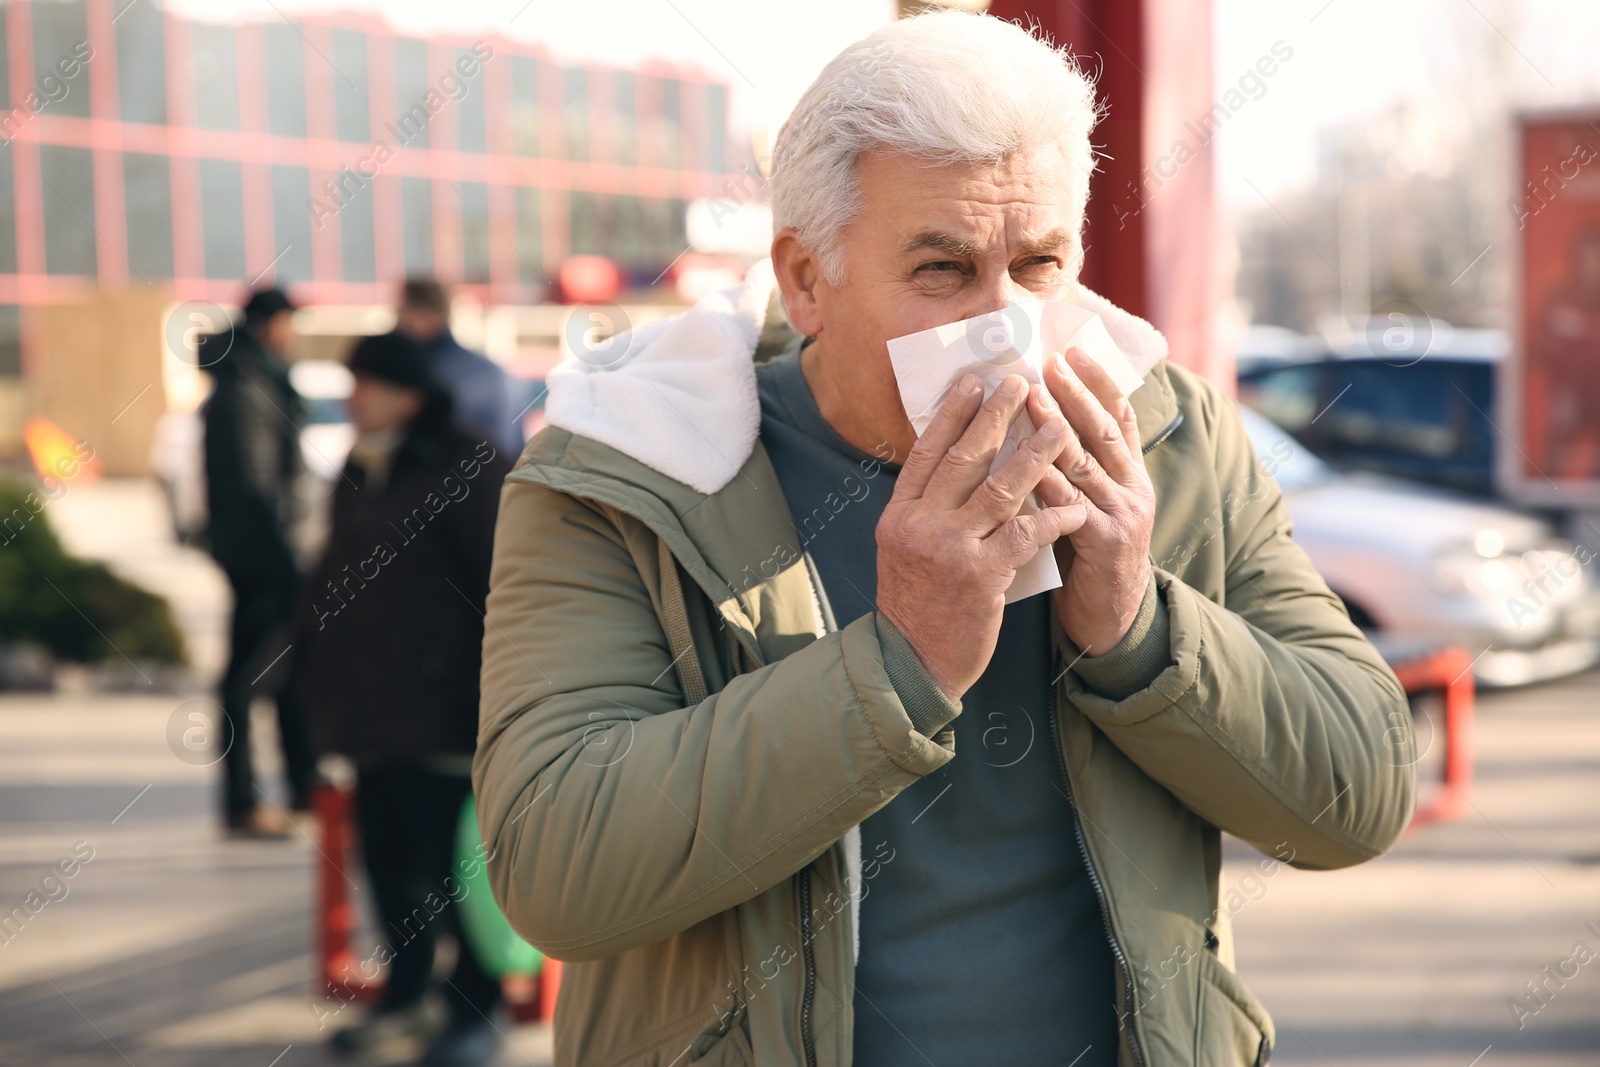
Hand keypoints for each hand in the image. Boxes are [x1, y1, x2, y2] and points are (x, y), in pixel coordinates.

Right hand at [876, 373, 1086, 700]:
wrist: (912, 661)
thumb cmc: (916, 602)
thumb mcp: (903, 548)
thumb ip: (925, 509)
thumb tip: (957, 463)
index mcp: (898, 514)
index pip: (926, 451)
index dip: (951, 414)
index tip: (974, 382)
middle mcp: (920, 525)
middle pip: (963, 459)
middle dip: (996, 417)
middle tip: (1020, 383)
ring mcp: (950, 549)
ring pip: (1000, 489)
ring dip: (1034, 455)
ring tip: (1059, 428)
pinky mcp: (982, 576)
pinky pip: (1027, 533)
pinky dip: (1053, 516)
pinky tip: (1075, 505)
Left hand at [1027, 347, 1156, 655]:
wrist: (1111, 617)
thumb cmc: (1087, 555)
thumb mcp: (1087, 501)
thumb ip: (1072, 467)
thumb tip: (1039, 422)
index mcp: (1129, 474)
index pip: (1118, 416)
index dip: (1099, 381)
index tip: (1075, 349)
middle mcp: (1132, 487)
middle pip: (1104, 429)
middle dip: (1076, 392)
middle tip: (1049, 361)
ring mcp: (1123, 514)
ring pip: (1087, 462)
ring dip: (1055, 428)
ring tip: (1030, 399)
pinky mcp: (1105, 543)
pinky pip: (1072, 506)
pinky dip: (1046, 484)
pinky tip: (1023, 465)